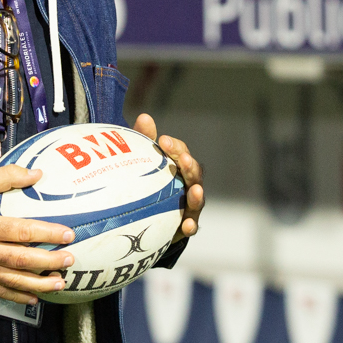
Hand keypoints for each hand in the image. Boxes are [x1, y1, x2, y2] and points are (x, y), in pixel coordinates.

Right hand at [0, 165, 75, 304]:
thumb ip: (8, 176)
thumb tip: (37, 174)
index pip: (20, 231)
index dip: (46, 233)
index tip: (68, 234)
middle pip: (19, 259)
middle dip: (48, 261)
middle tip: (69, 259)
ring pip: (11, 279)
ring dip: (38, 284)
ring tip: (59, 283)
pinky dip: (17, 297)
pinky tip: (34, 298)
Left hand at [134, 113, 203, 242]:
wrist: (150, 216)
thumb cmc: (149, 182)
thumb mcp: (145, 161)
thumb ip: (146, 140)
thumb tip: (144, 117)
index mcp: (179, 166)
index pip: (181, 152)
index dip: (175, 146)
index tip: (162, 140)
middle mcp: (189, 183)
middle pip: (194, 173)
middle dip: (189, 166)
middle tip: (182, 159)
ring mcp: (190, 205)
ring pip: (198, 198)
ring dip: (197, 195)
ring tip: (194, 191)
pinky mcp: (186, 224)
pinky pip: (192, 225)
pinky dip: (190, 225)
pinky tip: (186, 226)